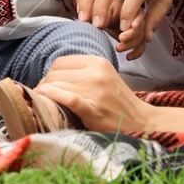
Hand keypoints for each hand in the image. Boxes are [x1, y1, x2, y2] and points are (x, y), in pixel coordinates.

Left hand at [34, 55, 153, 133]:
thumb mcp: (104, 76)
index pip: (61, 62)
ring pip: (58, 85)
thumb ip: (83, 71)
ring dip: (46, 92)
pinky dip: (53, 96)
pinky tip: (44, 96)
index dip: (50, 73)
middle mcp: (96, 73)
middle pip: (56, 73)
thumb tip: (54, 73)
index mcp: (98, 62)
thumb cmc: (118, 101)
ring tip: (43, 101)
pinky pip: (68, 98)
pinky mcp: (93, 110)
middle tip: (43, 95)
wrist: (140, 121)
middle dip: (45, 83)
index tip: (48, 84)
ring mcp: (95, 92)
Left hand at [98, 0, 149, 59]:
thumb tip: (98, 23)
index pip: (135, 12)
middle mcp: (132, 15)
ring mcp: (133, 27)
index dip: (134, 20)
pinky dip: (136, 52)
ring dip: (131, 44)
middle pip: (140, 25)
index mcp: (124, 5)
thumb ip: (98, 13)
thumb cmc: (93, 11)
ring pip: (140, 36)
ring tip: (118, 48)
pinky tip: (128, 56)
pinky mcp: (133, 37)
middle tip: (121, 39)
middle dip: (131, 34)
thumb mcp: (94, 9)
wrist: (93, 19)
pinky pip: (141, 46)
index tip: (125, 28)